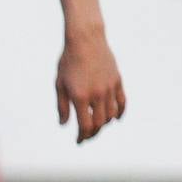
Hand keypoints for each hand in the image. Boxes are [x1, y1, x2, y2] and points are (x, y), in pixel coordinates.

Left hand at [55, 29, 124, 143]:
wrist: (85, 40)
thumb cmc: (67, 62)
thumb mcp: (59, 84)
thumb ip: (62, 106)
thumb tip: (64, 124)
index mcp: (80, 97)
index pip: (85, 125)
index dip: (82, 136)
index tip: (78, 141)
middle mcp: (97, 94)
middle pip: (99, 123)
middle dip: (92, 134)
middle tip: (86, 137)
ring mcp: (109, 87)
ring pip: (110, 115)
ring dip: (104, 124)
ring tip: (96, 127)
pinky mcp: (117, 80)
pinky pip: (122, 101)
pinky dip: (120, 112)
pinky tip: (115, 119)